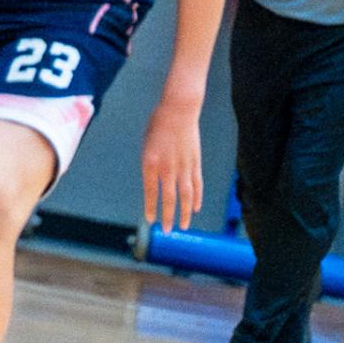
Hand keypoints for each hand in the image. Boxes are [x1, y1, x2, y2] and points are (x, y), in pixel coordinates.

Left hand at [140, 97, 202, 230]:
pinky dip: (196, 198)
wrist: (177, 111)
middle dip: (167, 216)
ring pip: (185, 195)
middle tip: (167, 231)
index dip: (150, 207)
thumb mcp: (146, 145)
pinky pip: (196, 184)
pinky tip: (195, 208)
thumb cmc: (158, 126)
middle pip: (168, 198)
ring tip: (183, 226)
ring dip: (184, 212)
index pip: (150, 191)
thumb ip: (150, 165)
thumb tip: (154, 184)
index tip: (150, 220)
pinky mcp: (195, 163)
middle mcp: (166, 167)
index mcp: (150, 162)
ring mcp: (183, 166)